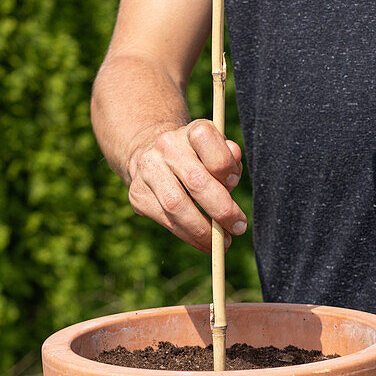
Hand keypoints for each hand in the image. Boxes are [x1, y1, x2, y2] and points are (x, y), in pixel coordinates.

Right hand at [125, 119, 246, 252]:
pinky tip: (202, 242)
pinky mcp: (138, 194)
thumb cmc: (198, 158)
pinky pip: (165, 221)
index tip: (234, 183)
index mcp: (191, 131)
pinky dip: (188, 236)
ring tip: (221, 243)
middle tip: (238, 228)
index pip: (209, 144)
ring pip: (176, 207)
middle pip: (196, 182)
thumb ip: (229, 160)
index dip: (225, 166)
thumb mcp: (217, 150)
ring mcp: (148, 170)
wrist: (153, 154)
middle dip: (221, 210)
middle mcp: (166, 147)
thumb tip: (232, 178)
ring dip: (203, 231)